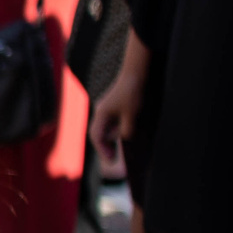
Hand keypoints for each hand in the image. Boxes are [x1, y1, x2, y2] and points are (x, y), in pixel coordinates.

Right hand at [90, 34, 148, 169]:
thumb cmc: (132, 93)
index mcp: (101, 114)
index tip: (110, 160)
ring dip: (110, 138)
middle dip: (104, 146)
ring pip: (104, 127)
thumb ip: (126, 129)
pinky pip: (110, 121)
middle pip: (98, 132)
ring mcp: (106, 107)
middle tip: (112, 157)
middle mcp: (100, 111)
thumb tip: (123, 139)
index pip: (96, 136)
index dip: (102, 149)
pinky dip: (113, 130)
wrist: (135, 73)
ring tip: (118, 148)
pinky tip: (122, 134)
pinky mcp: (113, 105)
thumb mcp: (131, 115)